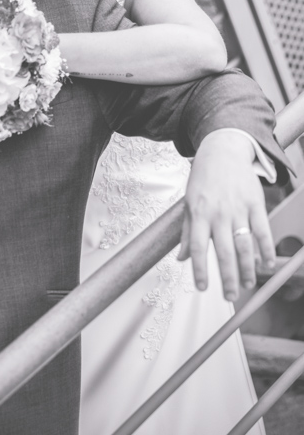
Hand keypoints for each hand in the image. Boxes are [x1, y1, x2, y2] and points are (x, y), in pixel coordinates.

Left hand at [177, 130, 275, 300]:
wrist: (222, 150)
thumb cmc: (203, 178)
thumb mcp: (189, 203)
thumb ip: (187, 232)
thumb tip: (181, 259)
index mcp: (199, 213)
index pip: (198, 248)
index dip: (199, 270)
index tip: (202, 288)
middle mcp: (218, 213)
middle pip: (224, 251)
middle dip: (227, 277)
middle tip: (229, 296)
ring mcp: (238, 208)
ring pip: (245, 244)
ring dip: (247, 268)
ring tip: (247, 285)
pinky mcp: (256, 203)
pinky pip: (263, 230)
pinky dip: (267, 250)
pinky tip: (267, 265)